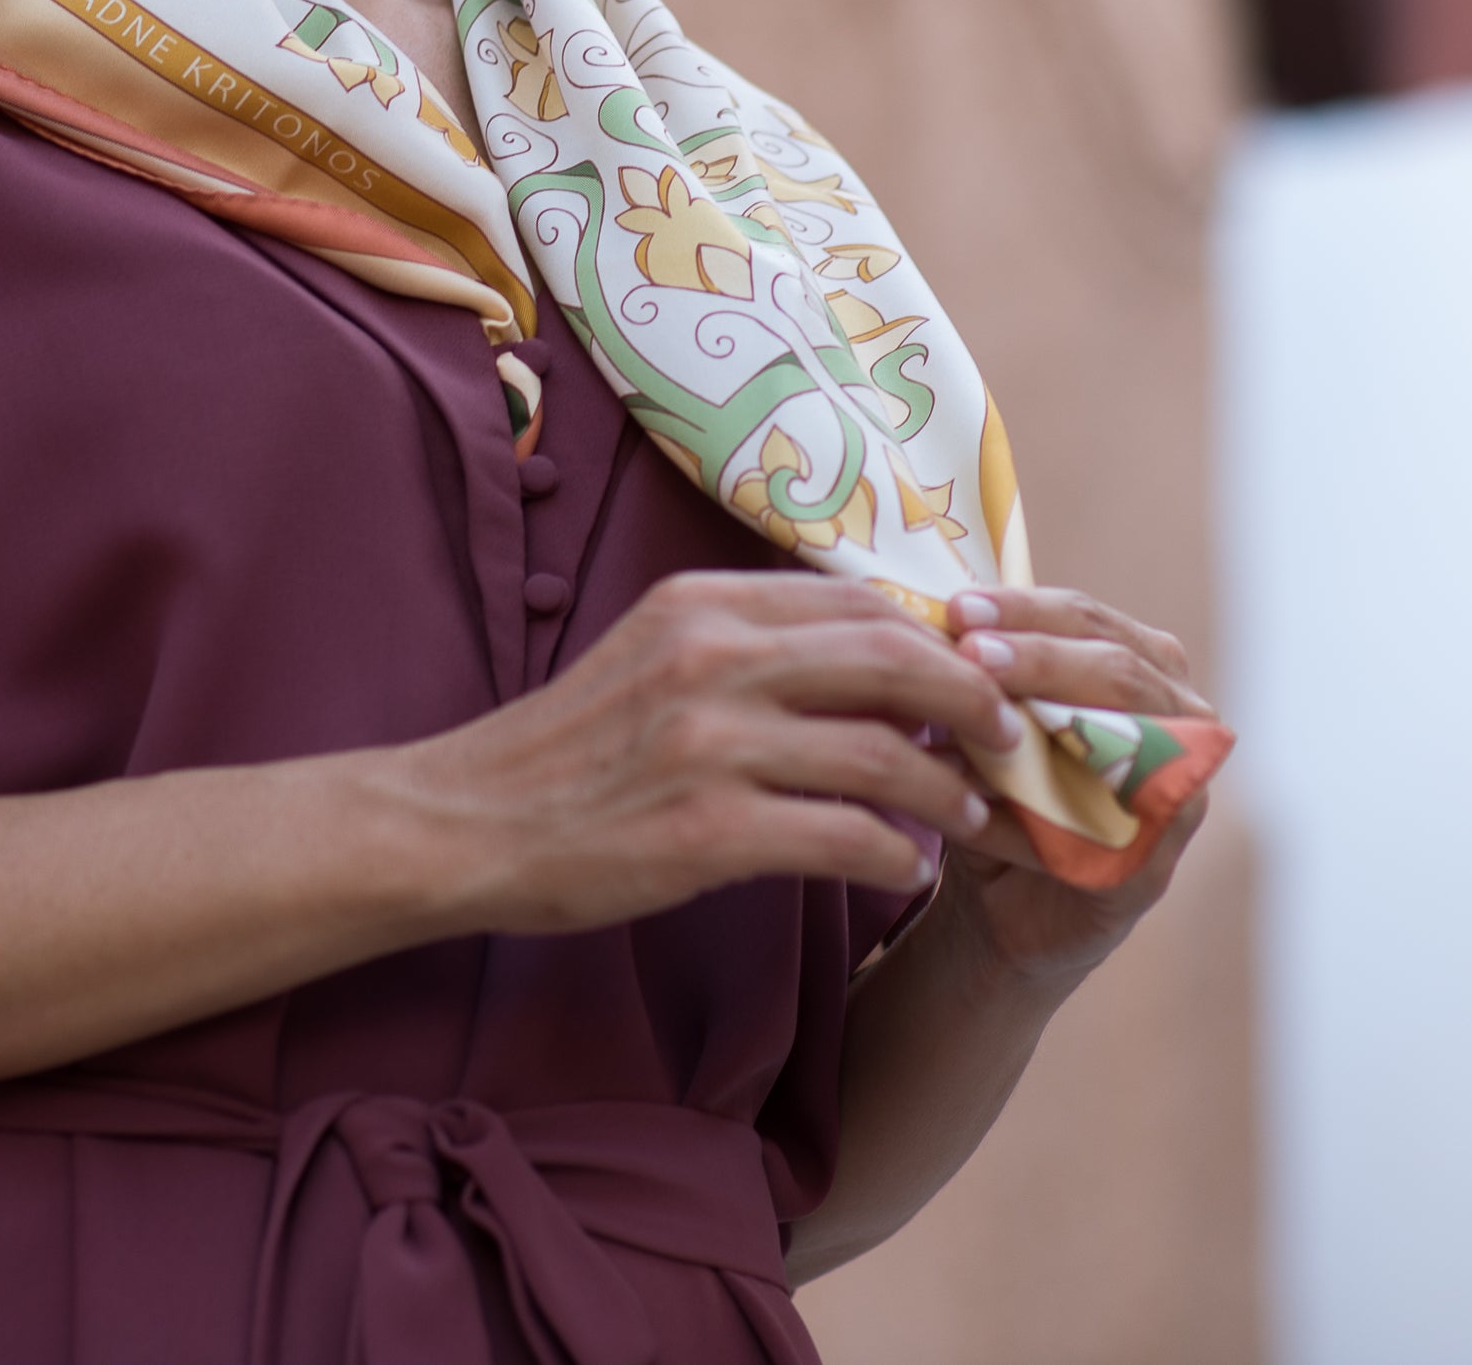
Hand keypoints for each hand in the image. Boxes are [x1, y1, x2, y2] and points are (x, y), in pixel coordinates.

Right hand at [378, 570, 1029, 935]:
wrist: (463, 823)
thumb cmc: (566, 749)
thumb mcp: (650, 654)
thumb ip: (746, 644)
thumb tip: (870, 659)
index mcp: (700, 603)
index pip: (857, 602)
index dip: (936, 638)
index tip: (973, 676)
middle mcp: (710, 659)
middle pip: (892, 659)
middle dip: (972, 699)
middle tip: (1008, 736)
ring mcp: (708, 745)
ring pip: (882, 752)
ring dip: (947, 788)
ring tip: (972, 813)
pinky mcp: (705, 832)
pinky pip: (844, 838)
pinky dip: (896, 854)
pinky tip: (908, 868)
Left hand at [933, 587, 1213, 989]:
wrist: (1007, 899)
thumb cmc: (1005, 787)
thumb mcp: (994, 716)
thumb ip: (984, 670)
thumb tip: (932, 620)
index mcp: (1146, 665)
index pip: (1089, 620)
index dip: (1026, 609)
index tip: (959, 607)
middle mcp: (1184, 721)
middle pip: (1117, 671)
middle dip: (1039, 657)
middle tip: (969, 651)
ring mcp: (1180, 794)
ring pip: (1116, 746)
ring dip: (1037, 732)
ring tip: (967, 721)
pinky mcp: (1154, 865)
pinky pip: (1093, 831)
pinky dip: (1024, 820)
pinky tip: (969, 809)